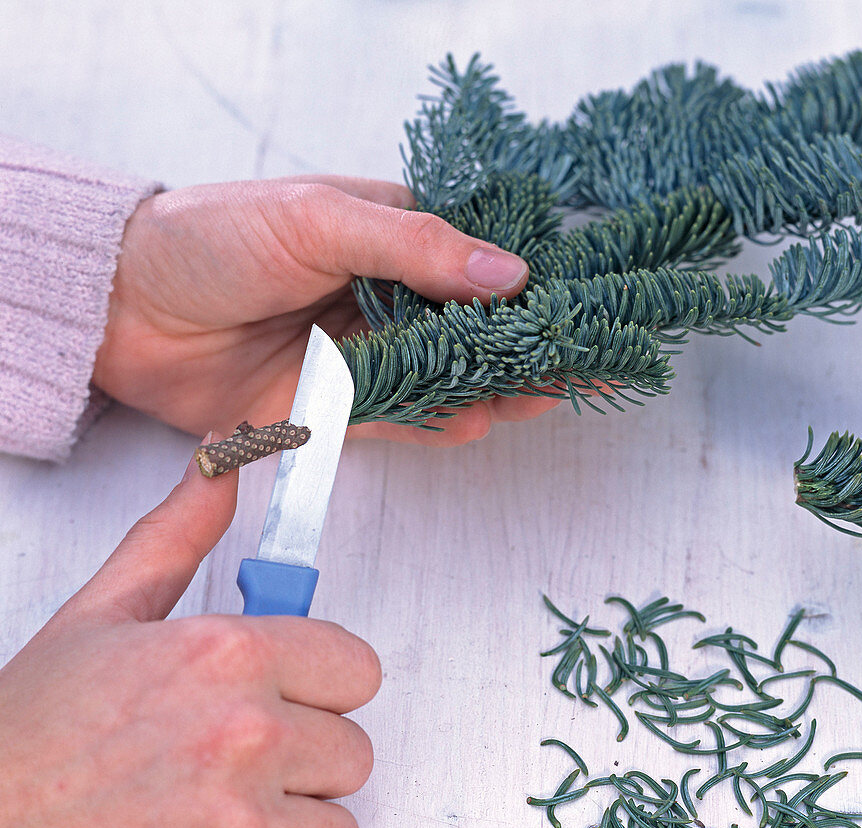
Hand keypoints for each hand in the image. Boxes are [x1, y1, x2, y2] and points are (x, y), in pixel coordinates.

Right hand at [0, 443, 380, 827]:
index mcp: (225, 653)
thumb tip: (220, 463)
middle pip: (352, 745)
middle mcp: (245, 730)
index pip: (356, 666)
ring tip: (217, 804)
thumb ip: (178, 534)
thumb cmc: (32, 739)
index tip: (291, 691)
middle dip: (304, 751)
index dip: (322, 682)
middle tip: (237, 755)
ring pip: (337, 815)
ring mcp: (242, 816)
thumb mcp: (103, 616)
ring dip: (292, 815)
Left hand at [93, 176, 558, 445]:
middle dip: (528, 348)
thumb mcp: (317, 220)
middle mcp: (388, 297)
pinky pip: (401, 417)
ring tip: (544, 396)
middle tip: (585, 366)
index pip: (479, 262)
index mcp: (392, 237)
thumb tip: (507, 271)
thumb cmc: (214, 238)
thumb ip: (413, 246)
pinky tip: (476, 422)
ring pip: (448, 377)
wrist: (126, 309)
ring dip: (495, 389)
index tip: (582, 306)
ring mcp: (367, 353)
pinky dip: (439, 422)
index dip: (532, 285)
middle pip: (475, 327)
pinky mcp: (338, 404)